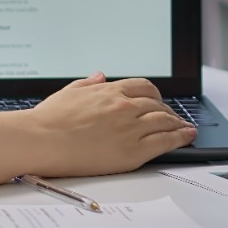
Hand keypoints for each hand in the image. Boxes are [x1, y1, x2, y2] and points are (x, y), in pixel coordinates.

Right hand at [25, 73, 196, 175]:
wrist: (40, 141)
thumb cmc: (48, 120)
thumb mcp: (69, 92)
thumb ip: (89, 84)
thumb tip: (100, 76)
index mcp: (110, 91)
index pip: (144, 88)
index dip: (155, 95)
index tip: (159, 102)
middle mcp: (123, 106)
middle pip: (157, 105)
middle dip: (168, 111)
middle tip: (174, 118)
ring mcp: (129, 128)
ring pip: (165, 121)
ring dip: (178, 123)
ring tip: (186, 128)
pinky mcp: (132, 151)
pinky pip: (164, 141)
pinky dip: (180, 138)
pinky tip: (187, 137)